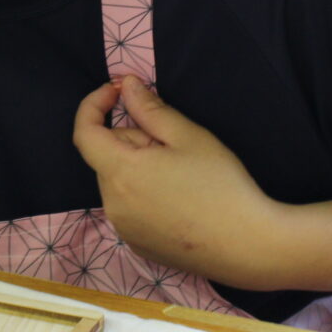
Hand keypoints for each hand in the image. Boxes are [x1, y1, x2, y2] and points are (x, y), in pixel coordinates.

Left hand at [72, 75, 281, 282]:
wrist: (246, 245)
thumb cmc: (220, 185)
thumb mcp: (187, 136)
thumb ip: (150, 108)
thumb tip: (127, 86)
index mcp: (120, 172)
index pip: (84, 133)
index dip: (93, 105)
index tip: (117, 92)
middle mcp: (112, 204)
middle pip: (107, 157)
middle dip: (133, 141)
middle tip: (174, 146)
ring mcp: (123, 228)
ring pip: (118, 182)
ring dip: (137, 169)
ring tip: (180, 176)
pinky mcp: (137, 245)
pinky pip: (129, 208)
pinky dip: (144, 195)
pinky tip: (180, 201)